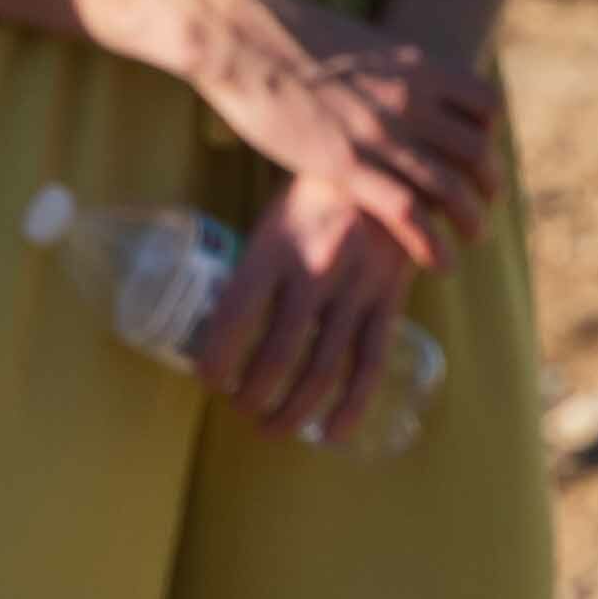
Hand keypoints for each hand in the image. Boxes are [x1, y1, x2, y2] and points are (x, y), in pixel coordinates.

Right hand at [105, 0, 507, 255]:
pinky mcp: (346, 166)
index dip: (488, 135)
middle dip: (487, 183)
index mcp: (415, 66)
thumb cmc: (282, 34)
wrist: (241, 33)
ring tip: (470, 238)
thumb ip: (380, 69)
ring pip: (452, 188)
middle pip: (476, 151)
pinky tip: (438, 262)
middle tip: (482, 202)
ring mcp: (380, 134)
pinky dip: (432, 243)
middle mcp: (409, 100)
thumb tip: (380, 80)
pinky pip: (410, 214)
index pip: (483, 105)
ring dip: (470, 220)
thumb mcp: (354, 44)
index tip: (476, 153)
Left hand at [206, 169, 442, 447]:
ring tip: (271, 428)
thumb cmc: (315, 197)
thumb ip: (256, 270)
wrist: (388, 165)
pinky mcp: (389, 298)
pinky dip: (350, 406)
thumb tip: (215, 329)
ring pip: (321, 367)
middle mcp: (315, 268)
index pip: (236, 314)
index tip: (208, 380)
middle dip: (253, 394)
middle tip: (241, 409)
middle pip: (277, 352)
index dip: (218, 358)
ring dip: (292, 409)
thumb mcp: (275, 218)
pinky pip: (369, 362)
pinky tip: (329, 434)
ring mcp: (356, 286)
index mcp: (275, 244)